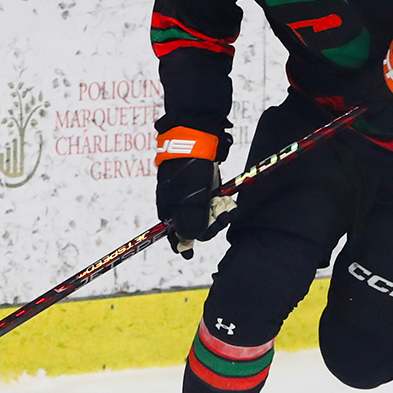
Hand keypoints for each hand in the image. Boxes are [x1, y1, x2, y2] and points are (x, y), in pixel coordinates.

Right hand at [154, 127, 228, 257]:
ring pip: (206, 214)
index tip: (188, 255)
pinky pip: (212, 201)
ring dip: (217, 212)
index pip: (174, 234)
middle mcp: (177, 202)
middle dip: (210, 224)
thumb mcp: (190, 198)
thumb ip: (190, 221)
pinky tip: (224, 197)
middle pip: (194, 226)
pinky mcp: (202, 184)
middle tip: (220, 213)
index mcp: (168, 208)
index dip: (182, 245)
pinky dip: (219, 202)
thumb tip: (189, 241)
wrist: (197, 137)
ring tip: (224, 203)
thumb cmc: (190, 168)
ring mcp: (190, 193)